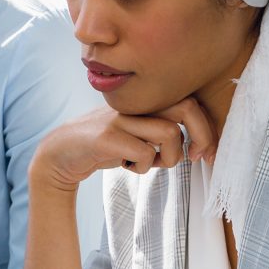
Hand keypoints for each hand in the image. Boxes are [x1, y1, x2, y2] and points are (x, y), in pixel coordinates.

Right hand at [28, 95, 219, 193]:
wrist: (62, 153)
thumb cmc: (107, 145)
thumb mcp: (139, 134)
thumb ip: (163, 131)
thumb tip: (199, 145)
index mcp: (145, 100)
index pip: (190, 101)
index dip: (206, 128)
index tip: (204, 153)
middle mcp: (135, 104)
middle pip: (186, 107)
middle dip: (200, 136)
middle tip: (194, 157)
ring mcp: (120, 118)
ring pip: (169, 133)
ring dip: (168, 158)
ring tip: (151, 163)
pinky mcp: (106, 136)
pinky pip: (144, 153)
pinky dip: (143, 167)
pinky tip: (128, 167)